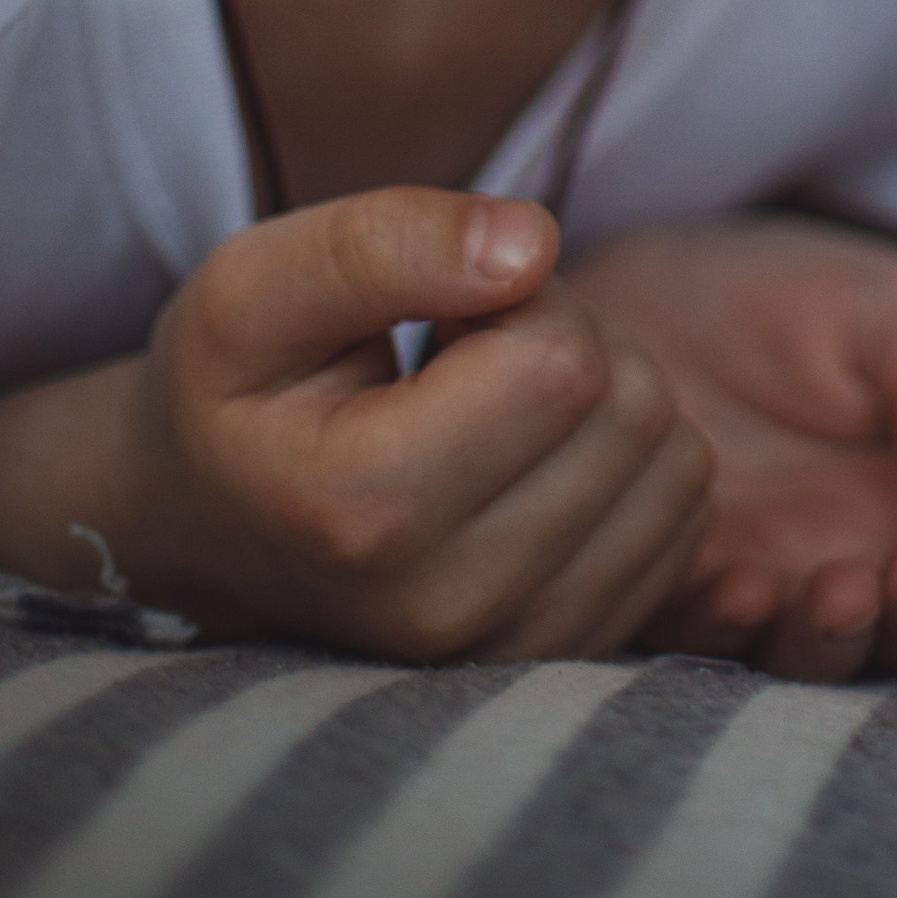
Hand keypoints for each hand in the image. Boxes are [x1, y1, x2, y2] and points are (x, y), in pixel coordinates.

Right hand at [114, 189, 711, 658]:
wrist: (211, 526)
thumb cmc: (234, 390)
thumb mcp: (257, 283)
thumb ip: (387, 242)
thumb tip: (533, 243)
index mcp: (367, 514)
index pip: (562, 363)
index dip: (523, 293)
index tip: (446, 315)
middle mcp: (449, 608)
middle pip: (631, 411)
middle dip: (574, 341)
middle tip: (474, 356)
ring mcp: (514, 648)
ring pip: (676, 466)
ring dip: (612, 403)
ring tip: (502, 407)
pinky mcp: (568, 655)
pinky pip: (685, 523)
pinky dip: (637, 466)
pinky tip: (541, 462)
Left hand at [570, 217, 896, 678]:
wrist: (659, 282)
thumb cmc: (798, 299)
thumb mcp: (892, 310)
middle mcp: (865, 574)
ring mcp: (769, 594)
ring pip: (821, 664)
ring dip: (838, 642)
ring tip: (840, 586)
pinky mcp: (676, 589)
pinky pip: (703, 640)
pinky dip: (727, 629)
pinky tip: (740, 584)